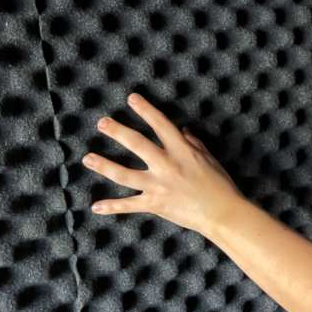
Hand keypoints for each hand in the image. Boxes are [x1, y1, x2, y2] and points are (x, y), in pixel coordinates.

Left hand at [83, 92, 245, 236]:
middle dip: (117, 131)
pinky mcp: (155, 204)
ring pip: (124, 174)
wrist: (223, 213)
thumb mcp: (210, 159)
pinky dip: (112, 206)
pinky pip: (129, 205)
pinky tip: (96, 206)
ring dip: (104, 165)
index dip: (146, 110)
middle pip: (136, 144)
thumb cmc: (221, 185)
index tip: (132, 99)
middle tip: (102, 123)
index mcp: (182, 151)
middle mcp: (167, 165)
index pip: (161, 125)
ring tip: (88, 158)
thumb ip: (194, 143)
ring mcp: (158, 185)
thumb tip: (183, 130)